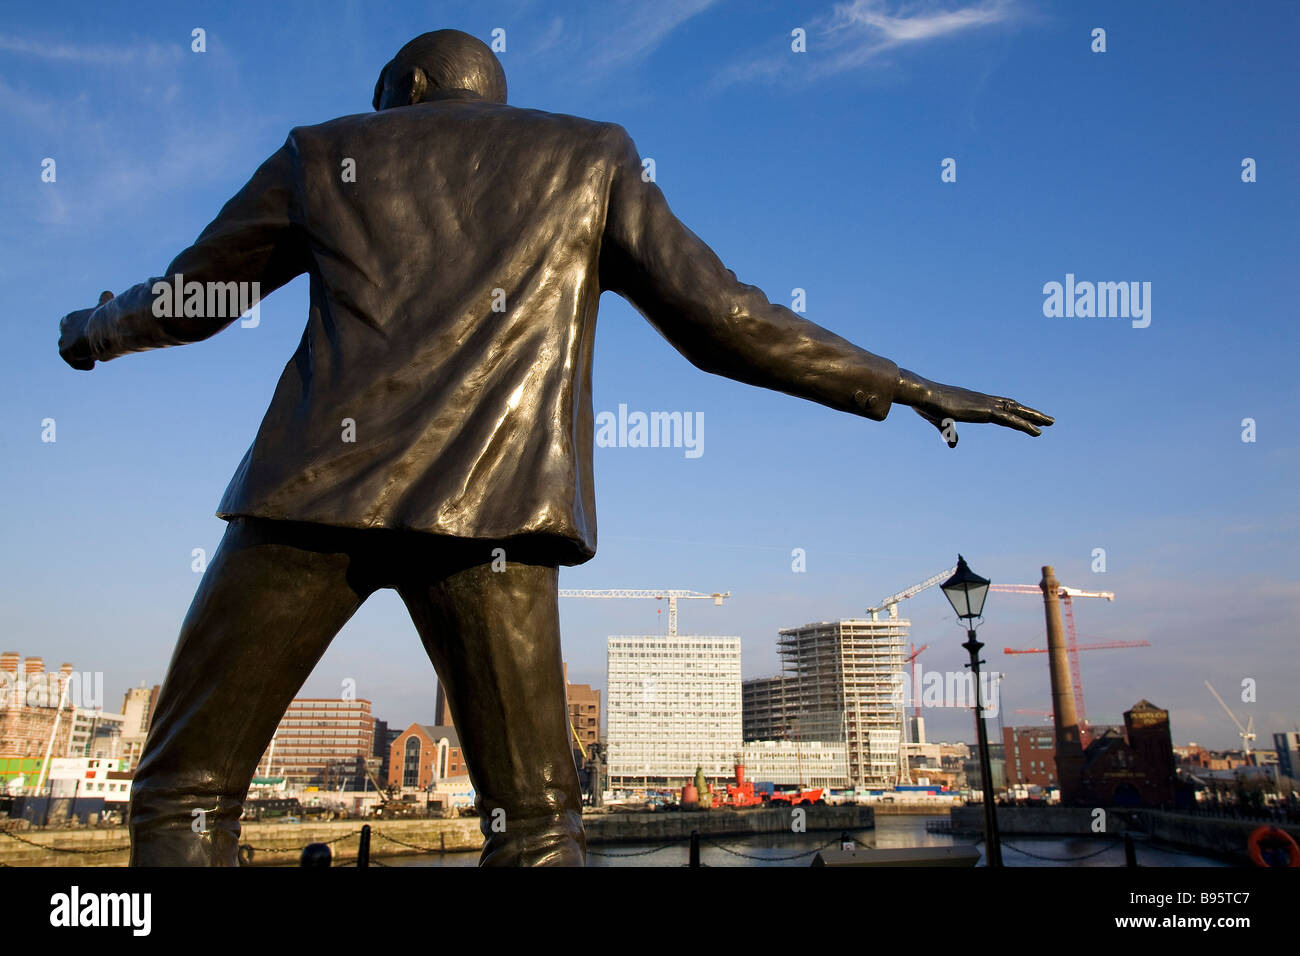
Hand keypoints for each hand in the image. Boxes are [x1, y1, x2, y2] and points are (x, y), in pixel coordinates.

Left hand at [58, 290, 111, 370]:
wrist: (104, 325)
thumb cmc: (107, 317)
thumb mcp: (103, 309)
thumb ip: (103, 302)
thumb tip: (107, 293)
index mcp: (70, 318)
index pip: (76, 332)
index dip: (87, 337)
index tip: (97, 340)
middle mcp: (63, 328)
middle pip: (74, 344)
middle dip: (85, 347)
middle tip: (97, 348)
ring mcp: (63, 339)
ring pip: (74, 354)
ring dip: (85, 355)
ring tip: (96, 353)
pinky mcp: (65, 351)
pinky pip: (74, 362)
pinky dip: (84, 364)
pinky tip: (93, 362)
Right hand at [897, 369, 1052, 447]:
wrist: (925, 395)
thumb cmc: (928, 406)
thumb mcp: (941, 423)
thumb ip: (950, 433)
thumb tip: (954, 445)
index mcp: (974, 402)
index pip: (998, 406)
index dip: (1012, 411)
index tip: (1023, 414)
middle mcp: (984, 400)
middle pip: (1012, 406)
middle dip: (1029, 412)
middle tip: (1045, 419)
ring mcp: (986, 405)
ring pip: (1016, 411)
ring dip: (1033, 417)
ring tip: (1050, 423)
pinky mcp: (986, 412)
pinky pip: (1010, 419)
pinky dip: (1025, 425)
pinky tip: (1038, 431)